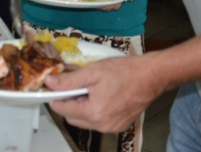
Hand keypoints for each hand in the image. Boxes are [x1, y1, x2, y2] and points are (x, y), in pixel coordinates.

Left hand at [45, 53, 162, 132]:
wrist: (150, 76)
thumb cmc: (124, 72)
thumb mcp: (92, 72)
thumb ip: (69, 80)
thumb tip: (49, 83)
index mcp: (94, 113)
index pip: (62, 110)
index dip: (55, 97)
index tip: (55, 86)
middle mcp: (102, 125)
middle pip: (71, 118)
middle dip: (69, 103)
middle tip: (77, 86)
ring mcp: (111, 128)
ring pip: (84, 121)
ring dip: (82, 108)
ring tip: (91, 90)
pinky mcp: (119, 126)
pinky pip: (98, 122)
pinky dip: (94, 111)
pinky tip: (102, 96)